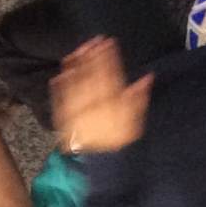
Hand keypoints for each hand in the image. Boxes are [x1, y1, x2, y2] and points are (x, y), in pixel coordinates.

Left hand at [50, 38, 149, 152]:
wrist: (103, 165)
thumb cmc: (120, 142)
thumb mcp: (135, 121)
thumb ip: (138, 97)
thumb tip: (147, 76)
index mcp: (111, 104)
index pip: (110, 75)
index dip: (108, 57)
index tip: (107, 42)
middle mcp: (93, 106)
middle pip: (91, 77)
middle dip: (91, 57)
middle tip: (91, 41)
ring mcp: (77, 113)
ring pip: (75, 86)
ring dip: (74, 68)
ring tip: (74, 52)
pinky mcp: (66, 121)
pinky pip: (60, 103)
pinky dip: (59, 89)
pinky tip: (58, 76)